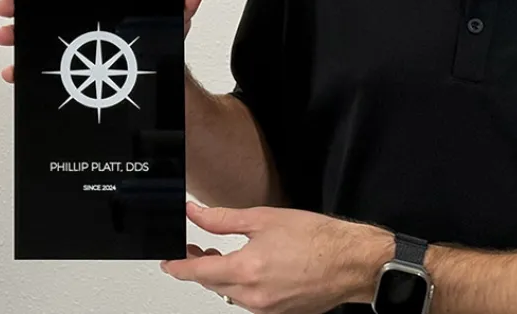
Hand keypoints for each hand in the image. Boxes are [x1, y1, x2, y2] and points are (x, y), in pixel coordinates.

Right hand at [0, 0, 204, 82]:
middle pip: (52, 15)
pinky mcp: (78, 84)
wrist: (170, 107)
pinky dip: (28, 71)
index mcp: (112, 18)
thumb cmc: (167, 64)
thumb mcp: (170, 36)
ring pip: (44, 42)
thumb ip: (179, 13)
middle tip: (11, 14)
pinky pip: (47, 73)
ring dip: (22, 38)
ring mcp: (83, 58)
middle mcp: (94, 34)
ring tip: (10, 39)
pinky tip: (18, 73)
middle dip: (27, 11)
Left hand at [161, 202, 393, 312]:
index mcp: (246, 269)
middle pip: (212, 285)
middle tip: (196, 248)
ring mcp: (265, 309)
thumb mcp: (265, 218)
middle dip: (201, 267)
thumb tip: (195, 213)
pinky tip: (251, 266)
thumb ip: (224, 219)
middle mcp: (252, 296)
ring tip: (222, 254)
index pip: (197, 273)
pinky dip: (243, 284)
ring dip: (222, 276)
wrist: (350, 261)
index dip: (178, 266)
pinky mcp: (278, 313)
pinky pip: (250, 300)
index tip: (166, 261)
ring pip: (230, 294)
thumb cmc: (316, 237)